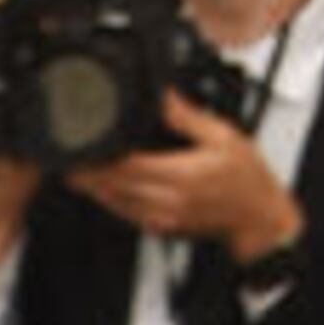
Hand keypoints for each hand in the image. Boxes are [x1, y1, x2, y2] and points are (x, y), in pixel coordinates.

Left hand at [72, 95, 301, 262]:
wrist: (255, 217)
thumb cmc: (246, 179)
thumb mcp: (224, 136)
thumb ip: (189, 118)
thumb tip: (165, 96)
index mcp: (180, 176)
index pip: (126, 167)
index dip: (99, 159)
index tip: (81, 147)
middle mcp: (166, 201)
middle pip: (112, 187)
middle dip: (86, 174)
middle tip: (68, 159)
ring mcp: (160, 218)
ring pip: (113, 204)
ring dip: (92, 188)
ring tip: (76, 171)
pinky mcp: (159, 228)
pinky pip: (125, 214)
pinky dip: (109, 200)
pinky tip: (101, 187)